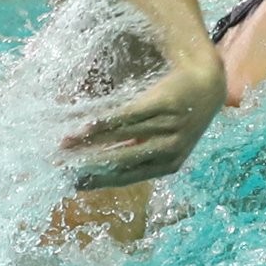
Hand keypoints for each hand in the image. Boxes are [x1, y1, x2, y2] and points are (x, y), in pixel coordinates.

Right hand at [61, 53, 225, 189]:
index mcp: (167, 165)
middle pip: (120, 160)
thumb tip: (96, 167)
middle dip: (86, 164)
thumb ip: (134, 154)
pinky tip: (87, 126)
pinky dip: (106, 122)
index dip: (96, 180)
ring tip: (65, 143)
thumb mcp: (161, 141)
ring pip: (121, 137)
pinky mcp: (166, 104)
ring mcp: (169, 127)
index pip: (125, 177)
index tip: (70, 182)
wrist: (206, 84)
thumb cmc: (177, 117)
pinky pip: (130, 115)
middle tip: (59, 166)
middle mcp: (169, 150)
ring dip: (89, 142)